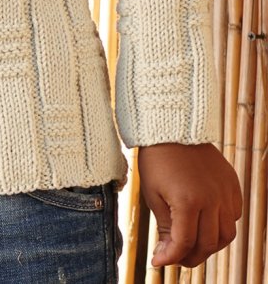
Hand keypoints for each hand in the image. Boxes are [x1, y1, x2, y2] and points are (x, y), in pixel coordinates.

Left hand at [138, 142, 241, 267]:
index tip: (158, 261)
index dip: (171, 257)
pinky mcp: (232, 184)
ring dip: (210, 244)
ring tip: (192, 242)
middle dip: (190, 256)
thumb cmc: (157, 159)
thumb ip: (164, 227)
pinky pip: (234, 215)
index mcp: (187, 201)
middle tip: (176, 256)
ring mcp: (225, 191)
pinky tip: (206, 222)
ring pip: (226, 234)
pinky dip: (222, 225)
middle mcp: (211, 199)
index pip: (184, 243)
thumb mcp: (153, 194)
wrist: (173, 126)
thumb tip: (165, 256)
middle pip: (207, 244)